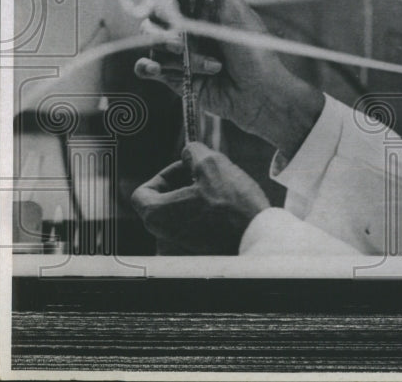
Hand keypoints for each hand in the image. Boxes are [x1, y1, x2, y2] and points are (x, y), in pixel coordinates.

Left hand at [130, 142, 270, 253]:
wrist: (258, 234)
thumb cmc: (232, 203)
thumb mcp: (212, 163)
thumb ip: (193, 152)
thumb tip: (190, 152)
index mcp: (156, 214)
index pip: (143, 191)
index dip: (165, 174)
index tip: (187, 168)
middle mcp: (163, 234)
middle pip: (163, 202)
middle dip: (184, 183)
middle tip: (207, 175)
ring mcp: (181, 244)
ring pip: (181, 213)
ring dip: (197, 196)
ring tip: (221, 188)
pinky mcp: (199, 248)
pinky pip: (194, 225)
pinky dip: (205, 212)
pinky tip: (226, 205)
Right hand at [135, 0, 324, 157]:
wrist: (261, 93)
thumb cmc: (256, 53)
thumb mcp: (239, 12)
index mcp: (202, 11)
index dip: (165, 2)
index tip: (173, 11)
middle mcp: (189, 30)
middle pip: (153, 19)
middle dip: (164, 31)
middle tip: (183, 43)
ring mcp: (181, 54)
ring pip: (151, 44)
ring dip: (177, 57)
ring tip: (208, 67)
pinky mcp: (175, 77)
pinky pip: (145, 67)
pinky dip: (147, 67)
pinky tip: (157, 69)